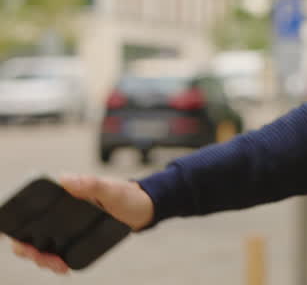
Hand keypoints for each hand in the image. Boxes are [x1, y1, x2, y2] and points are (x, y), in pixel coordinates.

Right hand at [9, 174, 153, 273]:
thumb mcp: (112, 189)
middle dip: (29, 249)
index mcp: (64, 194)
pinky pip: (56, 249)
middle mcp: (60, 209)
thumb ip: (92, 184)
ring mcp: (66, 223)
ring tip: (58, 266)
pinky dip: (54, 259)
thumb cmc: (128, 195)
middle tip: (46, 259)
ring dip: (42, 257)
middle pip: (30, 232)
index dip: (21, 228)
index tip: (27, 242)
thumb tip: (66, 179)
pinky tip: (63, 266)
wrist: (145, 207)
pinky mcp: (74, 235)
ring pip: (40, 243)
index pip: (31, 211)